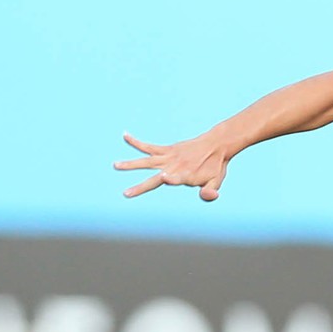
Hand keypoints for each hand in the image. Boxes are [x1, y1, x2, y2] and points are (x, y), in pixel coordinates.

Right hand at [115, 132, 231, 201]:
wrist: (217, 145)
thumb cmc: (216, 166)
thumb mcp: (217, 181)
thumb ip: (211, 191)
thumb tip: (209, 196)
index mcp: (187, 177)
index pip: (178, 179)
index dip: (172, 179)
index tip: (163, 177)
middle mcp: (175, 167)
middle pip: (155, 178)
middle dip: (141, 186)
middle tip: (126, 193)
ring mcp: (169, 158)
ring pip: (147, 161)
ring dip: (131, 164)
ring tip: (115, 165)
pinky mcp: (167, 150)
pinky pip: (149, 146)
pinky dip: (137, 142)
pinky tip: (125, 135)